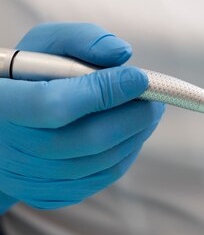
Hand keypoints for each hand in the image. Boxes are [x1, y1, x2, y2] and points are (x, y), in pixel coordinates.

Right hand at [0, 23, 164, 211]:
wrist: (3, 127)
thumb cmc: (27, 75)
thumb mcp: (44, 45)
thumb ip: (82, 39)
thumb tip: (122, 54)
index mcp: (0, 104)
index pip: (52, 105)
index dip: (102, 92)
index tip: (139, 77)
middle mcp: (8, 148)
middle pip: (87, 139)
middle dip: (133, 116)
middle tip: (155, 97)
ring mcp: (28, 178)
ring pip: (101, 161)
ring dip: (136, 133)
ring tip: (148, 110)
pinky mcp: (49, 195)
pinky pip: (102, 177)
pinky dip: (126, 152)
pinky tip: (130, 131)